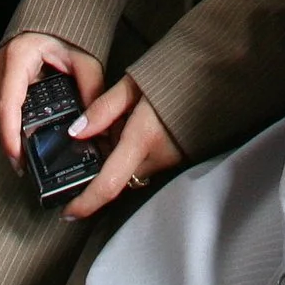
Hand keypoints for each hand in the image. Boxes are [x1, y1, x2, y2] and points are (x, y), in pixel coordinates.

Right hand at [0, 32, 105, 170]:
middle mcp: (2, 65)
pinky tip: (24, 137)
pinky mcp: (2, 79)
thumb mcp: (85, 60)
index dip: (10, 134)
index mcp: (19, 57)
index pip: (7, 103)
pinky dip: (8, 125)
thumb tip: (98, 128)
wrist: (56, 15)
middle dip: (7, 142)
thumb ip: (92, 91)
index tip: (18, 157)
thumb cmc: (68, 32)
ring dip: (6, 135)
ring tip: (26, 156)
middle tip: (25, 165)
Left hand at [61, 76, 186, 221]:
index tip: (68, 212)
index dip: (86, 203)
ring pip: (133, 170)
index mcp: (142, 138)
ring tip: (118, 124)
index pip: (109, 183)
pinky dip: (134, 153)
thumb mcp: (132, 83)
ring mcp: (171, 159)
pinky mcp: (179, 156)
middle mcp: (158, 156)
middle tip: (93, 139)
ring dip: (118, 158)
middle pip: (119, 177)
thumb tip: (76, 132)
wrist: (216, 74)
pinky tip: (136, 126)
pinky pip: (148, 162)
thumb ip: (103, 108)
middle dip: (100, 167)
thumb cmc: (174, 73)